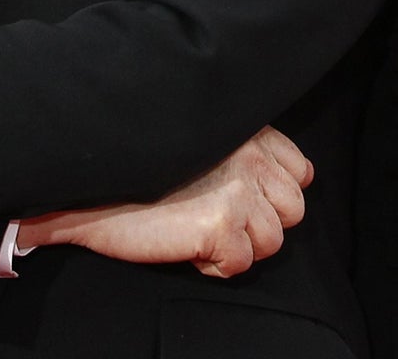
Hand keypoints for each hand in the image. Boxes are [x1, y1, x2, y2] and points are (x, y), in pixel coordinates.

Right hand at [18, 126, 314, 277]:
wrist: (92, 179)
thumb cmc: (142, 161)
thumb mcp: (206, 137)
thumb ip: (251, 152)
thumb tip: (304, 175)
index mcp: (251, 133)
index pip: (300, 171)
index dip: (273, 194)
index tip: (243, 199)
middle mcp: (253, 158)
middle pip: (292, 211)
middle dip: (259, 224)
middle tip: (217, 220)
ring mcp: (240, 191)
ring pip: (271, 241)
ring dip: (237, 246)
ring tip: (199, 232)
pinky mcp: (222, 225)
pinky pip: (240, 264)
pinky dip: (214, 265)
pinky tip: (187, 247)